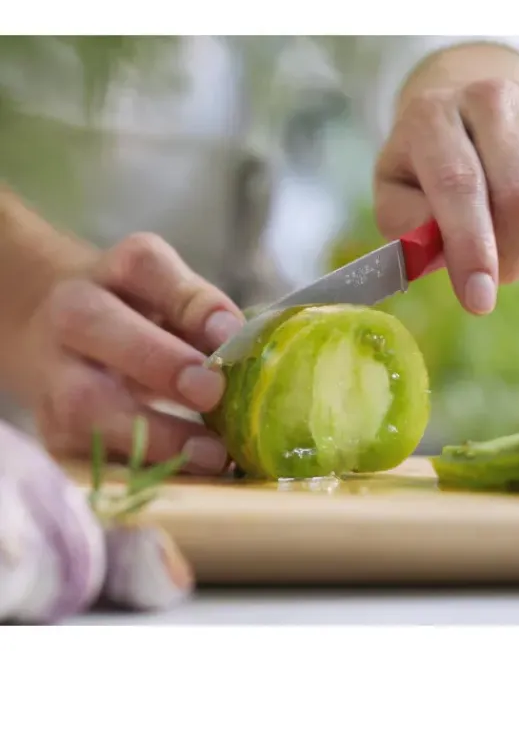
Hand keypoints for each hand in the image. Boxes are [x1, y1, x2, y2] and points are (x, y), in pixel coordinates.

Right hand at [25, 233, 243, 473]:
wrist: (61, 337)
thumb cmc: (141, 316)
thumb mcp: (174, 298)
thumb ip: (204, 313)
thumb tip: (238, 341)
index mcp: (115, 271)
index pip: (147, 267)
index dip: (190, 301)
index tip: (229, 333)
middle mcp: (72, 314)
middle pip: (96, 326)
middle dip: (158, 362)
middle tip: (212, 392)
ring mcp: (52, 374)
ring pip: (82, 404)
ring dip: (152, 434)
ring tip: (211, 455)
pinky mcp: (52, 430)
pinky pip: (86, 454)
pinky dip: (139, 470)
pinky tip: (186, 478)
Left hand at [374, 78, 518, 314]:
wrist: (468, 120)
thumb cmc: (429, 170)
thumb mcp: (397, 196)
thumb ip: (407, 226)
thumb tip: (440, 251)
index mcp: (432, 117)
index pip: (460, 185)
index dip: (473, 250)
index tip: (479, 301)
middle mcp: (492, 97)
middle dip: (514, 255)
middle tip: (500, 273)